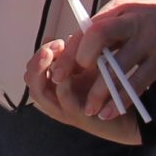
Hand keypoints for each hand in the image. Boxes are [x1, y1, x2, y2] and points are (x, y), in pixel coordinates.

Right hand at [23, 35, 146, 145]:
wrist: (126, 115)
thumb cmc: (105, 90)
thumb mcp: (88, 68)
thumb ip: (75, 56)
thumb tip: (64, 39)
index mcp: (53, 87)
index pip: (33, 69)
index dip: (40, 54)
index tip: (56, 42)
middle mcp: (53, 99)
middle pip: (30, 79)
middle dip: (36, 60)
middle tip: (52, 48)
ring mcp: (63, 109)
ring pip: (38, 92)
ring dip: (41, 70)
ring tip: (51, 53)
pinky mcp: (79, 115)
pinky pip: (63, 97)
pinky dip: (63, 82)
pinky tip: (69, 70)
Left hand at [35, 0, 155, 123]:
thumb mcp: (133, 13)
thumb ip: (110, 29)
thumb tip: (81, 50)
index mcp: (119, 9)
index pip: (87, 29)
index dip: (70, 52)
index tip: (58, 72)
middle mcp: (132, 21)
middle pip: (96, 39)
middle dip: (76, 64)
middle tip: (64, 86)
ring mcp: (149, 39)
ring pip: (117, 66)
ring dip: (99, 91)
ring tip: (89, 110)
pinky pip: (138, 82)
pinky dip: (122, 99)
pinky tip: (111, 112)